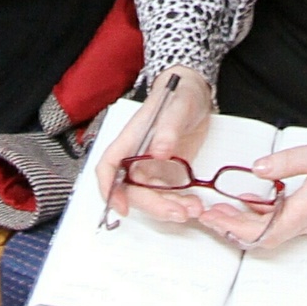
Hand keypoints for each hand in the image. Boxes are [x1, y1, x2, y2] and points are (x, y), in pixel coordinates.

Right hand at [97, 69, 218, 227]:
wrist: (198, 96)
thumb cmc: (182, 93)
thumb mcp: (179, 105)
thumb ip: (168, 127)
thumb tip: (159, 152)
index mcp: (131, 139)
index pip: (109, 167)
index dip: (109, 189)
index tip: (121, 206)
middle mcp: (137, 157)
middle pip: (132, 190)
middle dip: (152, 205)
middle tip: (177, 212)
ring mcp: (152, 167)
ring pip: (151, 197)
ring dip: (169, 208)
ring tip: (192, 209)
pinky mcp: (168, 173)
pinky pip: (168, 195)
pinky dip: (179, 203)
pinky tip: (194, 205)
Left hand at [191, 130, 306, 252]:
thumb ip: (286, 163)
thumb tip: (257, 169)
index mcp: (306, 212)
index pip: (263, 233)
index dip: (234, 229)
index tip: (212, 217)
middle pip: (262, 236)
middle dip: (231, 227)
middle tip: (206, 214)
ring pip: (270, 229)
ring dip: (243, 222)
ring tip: (218, 208)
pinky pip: (281, 219)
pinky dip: (259, 213)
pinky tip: (246, 199)